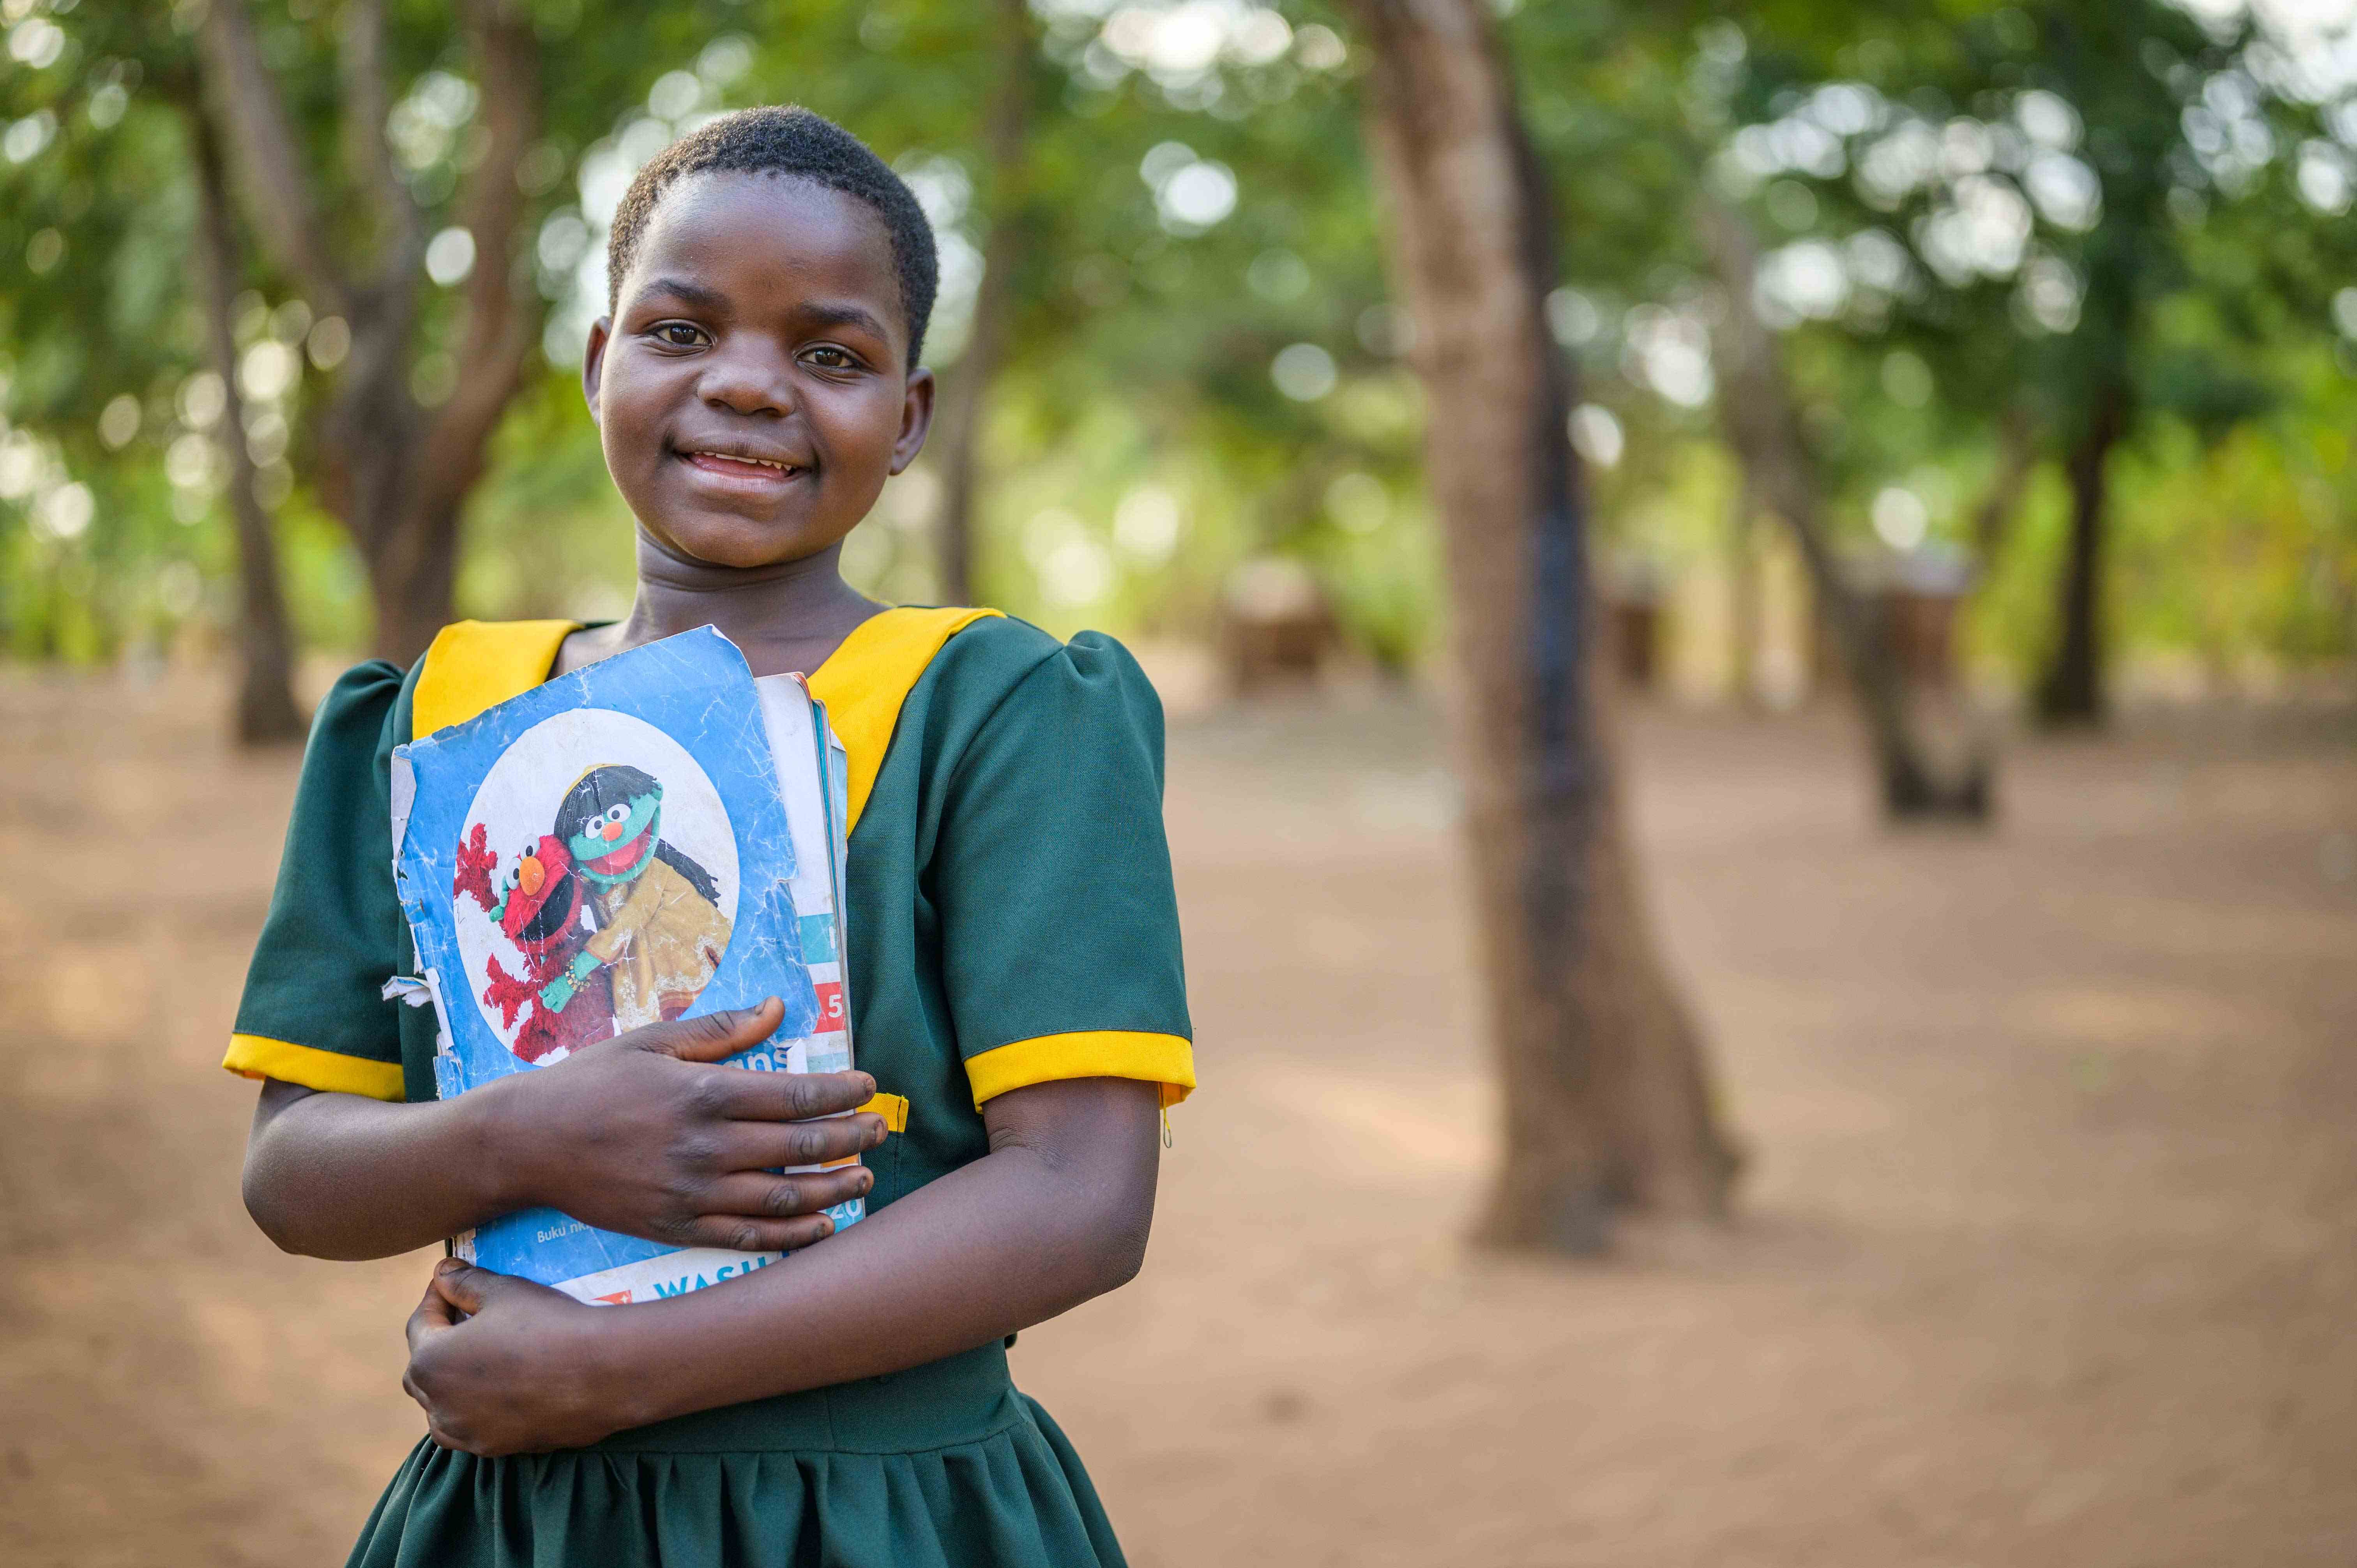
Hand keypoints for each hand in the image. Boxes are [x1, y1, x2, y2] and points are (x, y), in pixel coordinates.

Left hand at [404, 1259, 618, 1454]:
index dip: (437, 1297)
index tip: (453, 1280)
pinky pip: (471, 1428)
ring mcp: (467, 1433)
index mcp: (430, 1363)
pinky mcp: (497, 1448)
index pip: (420, 1323)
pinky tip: (502, 1388)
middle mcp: (439, 1406)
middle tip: (468, 1316)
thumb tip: (442, 1272)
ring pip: (442, 1407)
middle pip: (424, 1369)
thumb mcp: (504, 1292)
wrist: (602, 1373)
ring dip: (451, 1382)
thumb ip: (465, 1283)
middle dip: (440, 1341)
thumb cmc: (548, 1325)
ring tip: (481, 1357)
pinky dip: (475, 1409)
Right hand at [479, 997, 884, 1252]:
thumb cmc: (590, 1082)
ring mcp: (692, 1193)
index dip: (841, 1093)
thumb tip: (779, 1009)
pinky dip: (791, 1238)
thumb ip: (722, 1029)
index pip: (794, 1095)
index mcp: (703, 1093)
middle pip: (800, 1147)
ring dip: (833, 1190)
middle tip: (880, 1130)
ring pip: (784, 1199)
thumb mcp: (653, 1041)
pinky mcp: (676, 1227)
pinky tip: (822, 1229)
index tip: (869, 1086)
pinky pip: (747, 1239)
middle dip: (850, 1138)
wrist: (527, 1142)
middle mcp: (705, 1146)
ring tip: (865, 1179)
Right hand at [537, 974, 576, 1010]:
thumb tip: (551, 1002)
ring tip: (546, 993)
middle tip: (549, 999)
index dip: (555, 1007)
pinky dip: (541, 991)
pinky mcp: (549, 983)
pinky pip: (542, 990)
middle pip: (547, 1004)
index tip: (556, 1003)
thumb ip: (561, 999)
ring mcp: (552, 989)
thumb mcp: (568, 994)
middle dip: (547, 1003)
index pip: (556, 1010)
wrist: (573, 974)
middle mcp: (557, 995)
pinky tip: (541, 990)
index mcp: (563, 999)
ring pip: (543, 997)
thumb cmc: (572, 984)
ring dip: (544, 996)